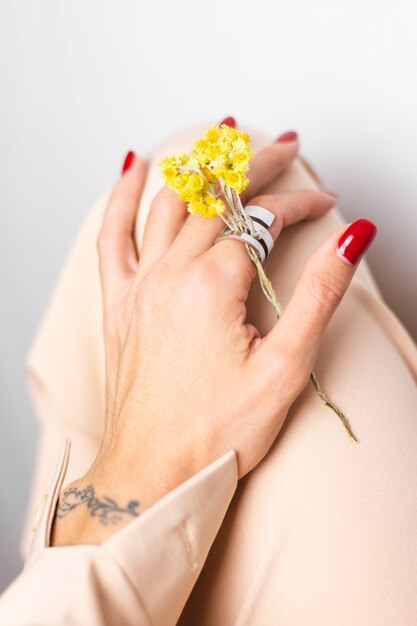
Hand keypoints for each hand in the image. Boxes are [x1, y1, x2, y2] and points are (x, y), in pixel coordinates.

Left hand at [51, 129, 375, 545]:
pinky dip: (120, 196)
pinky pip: (113, 236)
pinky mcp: (121, 303)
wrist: (153, 471)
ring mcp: (140, 286)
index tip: (325, 201)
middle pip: (219, 199)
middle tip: (285, 145)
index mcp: (213, 286)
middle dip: (257, 167)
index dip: (300, 202)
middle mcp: (170, 275)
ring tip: (224, 134)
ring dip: (200, 165)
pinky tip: (131, 168)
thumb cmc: (216, 431)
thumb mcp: (285, 366)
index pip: (263, 220)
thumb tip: (352, 237)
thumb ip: (319, 294)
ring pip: (170, 204)